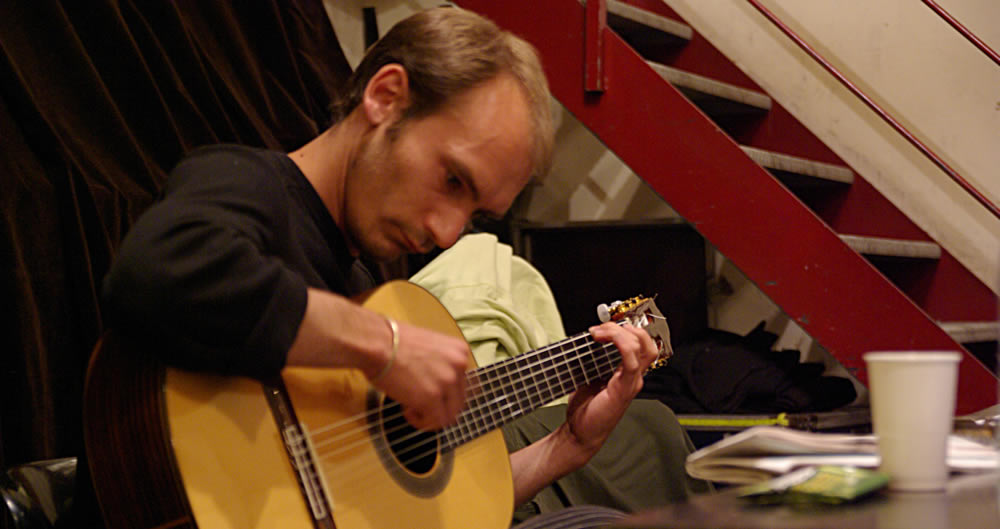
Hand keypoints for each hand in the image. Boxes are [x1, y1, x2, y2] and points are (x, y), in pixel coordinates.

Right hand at [369, 321, 469, 430]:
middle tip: (417, 403)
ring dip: (431, 416)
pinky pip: (436, 422)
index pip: (461, 383)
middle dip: (438, 406)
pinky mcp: (432, 398)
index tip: (426, 390)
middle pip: (458, 400)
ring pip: (449, 414)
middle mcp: (460, 365)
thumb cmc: (393, 341)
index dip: (443, 392)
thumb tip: (436, 382)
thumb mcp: (429, 346)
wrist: (377, 343)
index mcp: (460, 351)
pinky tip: (407, 411)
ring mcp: (448, 382)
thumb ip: (440, 363)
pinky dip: (422, 422)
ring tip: (411, 408)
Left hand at [563, 321, 657, 454]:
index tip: (601, 327)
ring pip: (642, 347)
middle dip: (625, 327)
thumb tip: (588, 340)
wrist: (581, 433)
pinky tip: (604, 340)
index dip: (624, 329)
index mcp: (627, 372)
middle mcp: (634, 376)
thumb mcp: (589, 377)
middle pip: (646, 342)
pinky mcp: (624, 390)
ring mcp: (631, 383)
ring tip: (599, 333)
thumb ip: (594, 360)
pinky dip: (620, 345)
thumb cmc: (586, 409)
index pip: (639, 343)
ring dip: (620, 333)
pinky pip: (631, 362)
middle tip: (602, 328)